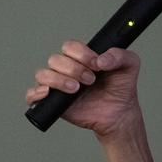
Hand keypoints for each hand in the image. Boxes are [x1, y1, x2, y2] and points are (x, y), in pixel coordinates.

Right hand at [25, 40, 142, 137]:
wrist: (119, 114)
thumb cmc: (121, 88)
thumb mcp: (129, 66)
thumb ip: (120, 55)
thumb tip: (102, 59)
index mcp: (81, 57)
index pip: (69, 47)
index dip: (82, 54)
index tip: (97, 64)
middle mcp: (66, 69)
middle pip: (55, 59)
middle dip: (74, 69)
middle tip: (91, 80)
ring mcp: (57, 85)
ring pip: (43, 74)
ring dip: (59, 80)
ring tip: (76, 89)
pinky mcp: (52, 102)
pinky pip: (32, 95)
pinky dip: (35, 93)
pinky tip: (48, 93)